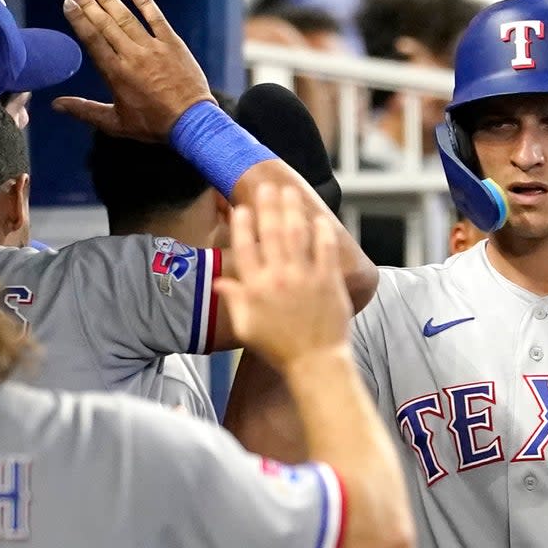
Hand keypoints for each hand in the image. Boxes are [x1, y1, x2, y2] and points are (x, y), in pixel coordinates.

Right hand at [53, 0, 214, 140]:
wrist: (192, 123)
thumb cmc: (154, 125)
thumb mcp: (116, 123)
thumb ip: (85, 111)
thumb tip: (56, 105)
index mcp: (116, 73)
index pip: (92, 39)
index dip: (79, 20)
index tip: (69, 4)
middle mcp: (132, 56)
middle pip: (106, 25)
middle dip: (90, 5)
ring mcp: (154, 49)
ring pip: (128, 19)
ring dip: (111, 0)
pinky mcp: (174, 46)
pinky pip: (158, 20)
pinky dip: (146, 4)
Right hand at [214, 185, 352, 371]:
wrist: (315, 362)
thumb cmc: (279, 348)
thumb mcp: (247, 327)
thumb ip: (234, 300)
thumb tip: (218, 281)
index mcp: (256, 288)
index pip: (244, 248)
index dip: (243, 225)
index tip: (242, 208)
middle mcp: (278, 278)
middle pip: (271, 233)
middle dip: (268, 206)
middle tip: (267, 186)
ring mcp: (305, 277)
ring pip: (296, 235)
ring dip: (292, 210)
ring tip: (290, 192)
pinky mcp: (329, 281)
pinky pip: (326, 249)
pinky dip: (322, 232)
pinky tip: (319, 218)